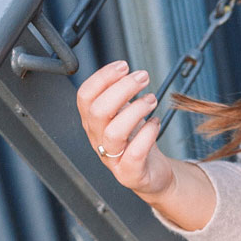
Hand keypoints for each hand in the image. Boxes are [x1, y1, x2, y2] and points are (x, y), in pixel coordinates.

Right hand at [75, 60, 176, 201]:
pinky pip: (135, 153)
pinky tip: (155, 123)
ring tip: (151, 100)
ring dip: (136, 110)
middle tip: (142, 78)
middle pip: (98, 111)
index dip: (102, 77)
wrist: (153, 174)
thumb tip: (124, 71)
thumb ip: (119, 96)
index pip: (85, 96)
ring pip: (114, 132)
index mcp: (93, 123)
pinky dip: (148, 133)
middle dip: (122, 88)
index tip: (123, 65)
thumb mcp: (123, 114)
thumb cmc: (137, 142)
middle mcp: (98, 140)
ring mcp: (112, 159)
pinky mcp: (130, 174)